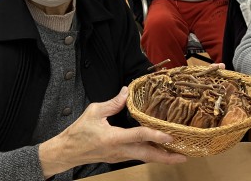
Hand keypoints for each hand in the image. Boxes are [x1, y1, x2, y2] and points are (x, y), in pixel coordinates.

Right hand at [39, 87, 185, 177]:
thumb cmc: (78, 132)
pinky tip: (160, 150)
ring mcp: (120, 156)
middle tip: (183, 156)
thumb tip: (127, 91)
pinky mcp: (119, 157)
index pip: (139, 136)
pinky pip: (138, 156)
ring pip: (144, 158)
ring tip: (178, 154)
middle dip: (166, 157)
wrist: (67, 152)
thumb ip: (113, 103)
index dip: (155, 135)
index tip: (170, 135)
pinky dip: (151, 154)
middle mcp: (120, 150)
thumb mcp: (94, 112)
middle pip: (147, 155)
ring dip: (161, 157)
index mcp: (114, 138)